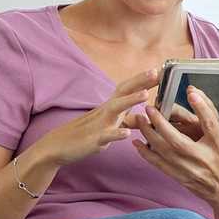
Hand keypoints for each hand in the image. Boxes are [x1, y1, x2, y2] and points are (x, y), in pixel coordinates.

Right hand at [34, 70, 153, 166]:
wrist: (57, 147)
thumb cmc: (85, 135)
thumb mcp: (108, 123)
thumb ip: (124, 117)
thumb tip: (143, 114)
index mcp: (111, 108)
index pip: (128, 89)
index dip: (143, 80)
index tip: (160, 71)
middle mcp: (106, 112)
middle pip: (123, 92)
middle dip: (140, 82)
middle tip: (156, 72)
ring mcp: (99, 125)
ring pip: (115, 109)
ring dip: (130, 101)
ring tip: (145, 94)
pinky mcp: (93, 140)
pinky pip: (106, 136)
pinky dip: (116, 134)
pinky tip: (127, 133)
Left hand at [131, 85, 218, 209]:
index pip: (210, 125)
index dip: (201, 108)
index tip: (191, 92)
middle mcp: (204, 159)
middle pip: (178, 140)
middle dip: (161, 123)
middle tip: (150, 108)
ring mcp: (190, 170)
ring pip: (165, 152)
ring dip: (149, 135)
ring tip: (140, 119)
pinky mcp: (180, 177)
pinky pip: (159, 165)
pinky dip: (146, 154)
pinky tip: (137, 143)